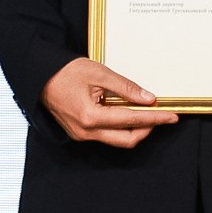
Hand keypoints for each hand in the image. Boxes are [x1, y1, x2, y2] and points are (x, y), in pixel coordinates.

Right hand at [42, 58, 178, 148]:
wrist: (39, 76)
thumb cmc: (65, 72)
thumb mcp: (99, 74)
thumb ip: (126, 88)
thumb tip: (148, 99)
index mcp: (90, 117)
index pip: (132, 121)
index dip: (155, 118)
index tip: (171, 116)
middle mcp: (86, 132)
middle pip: (127, 140)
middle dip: (147, 129)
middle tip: (161, 116)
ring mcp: (81, 135)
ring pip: (117, 140)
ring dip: (134, 129)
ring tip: (145, 112)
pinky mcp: (79, 133)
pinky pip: (106, 135)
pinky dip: (120, 127)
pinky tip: (126, 113)